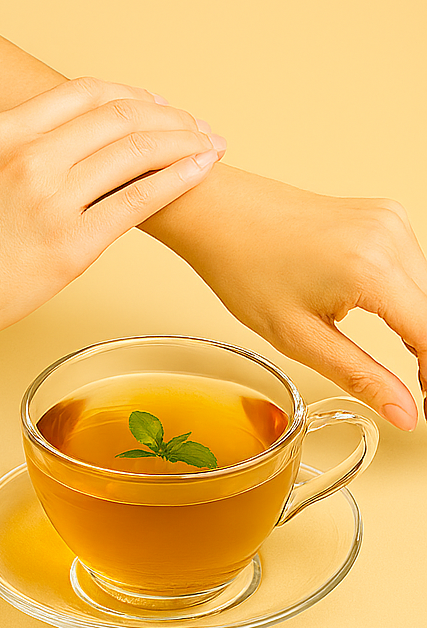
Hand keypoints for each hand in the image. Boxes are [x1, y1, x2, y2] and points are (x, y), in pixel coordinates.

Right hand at [0, 77, 223, 359]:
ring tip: (207, 145)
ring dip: (183, 141)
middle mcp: (30, 157)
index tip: (152, 105)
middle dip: (168, 116)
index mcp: (1, 132)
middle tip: (192, 125)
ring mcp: (52, 201)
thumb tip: (40, 142)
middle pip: (121, 115)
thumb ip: (4, 149)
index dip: (130, 95)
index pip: (86, 91)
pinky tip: (200, 170)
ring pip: (137, 151)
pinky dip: (178, 179)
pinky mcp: (70, 248)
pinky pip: (138, 202)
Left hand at [146, 165, 426, 429]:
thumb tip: (405, 413)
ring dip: (416, 325)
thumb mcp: (298, 337)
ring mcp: (391, 220)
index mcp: (371, 270)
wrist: (220, 216)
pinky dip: (402, 295)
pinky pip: (410, 265)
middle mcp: (391, 237)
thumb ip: (360, 376)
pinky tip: (374, 311)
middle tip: (413, 392)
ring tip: (397, 357)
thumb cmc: (245, 271)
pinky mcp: (384, 215)